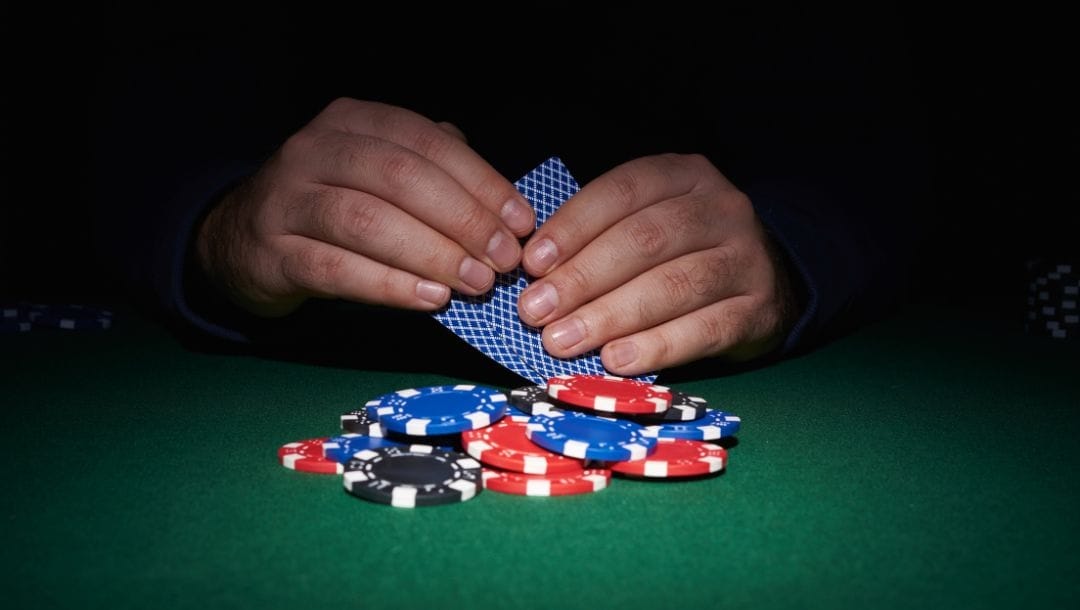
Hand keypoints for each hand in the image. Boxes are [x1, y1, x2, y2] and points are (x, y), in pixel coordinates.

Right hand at [196, 98, 535, 316]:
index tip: (520, 222)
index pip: (425, 140)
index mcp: (352, 121)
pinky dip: (391, 285)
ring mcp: (288, 199)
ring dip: (432, 254)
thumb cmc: (332, 203)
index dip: (480, 181)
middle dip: (463, 220)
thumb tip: (503, 204)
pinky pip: (338, 269)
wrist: (243, 239)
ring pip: (368, 221)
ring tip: (476, 283)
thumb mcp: (377, 171)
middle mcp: (315, 150)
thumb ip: (433, 171)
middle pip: (401, 178)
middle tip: (504, 259)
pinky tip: (431, 299)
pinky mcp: (274, 253)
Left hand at [517, 154, 798, 374]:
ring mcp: (745, 259)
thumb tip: (536, 274)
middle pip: (645, 240)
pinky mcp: (757, 310)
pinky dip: (655, 346)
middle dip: (583, 277)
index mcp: (685, 175)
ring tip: (563, 340)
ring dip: (610, 315)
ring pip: (672, 285)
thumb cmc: (685, 252)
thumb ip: (599, 237)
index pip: (623, 191)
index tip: (532, 263)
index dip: (573, 226)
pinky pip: (704, 329)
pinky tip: (616, 360)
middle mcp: (721, 209)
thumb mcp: (650, 222)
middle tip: (536, 310)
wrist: (768, 281)